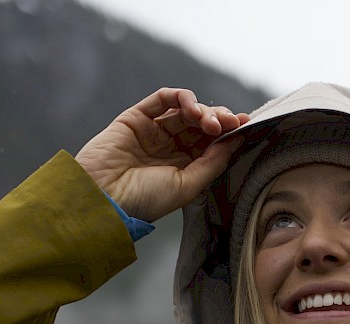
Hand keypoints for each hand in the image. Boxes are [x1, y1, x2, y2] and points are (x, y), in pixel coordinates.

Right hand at [75, 88, 249, 221]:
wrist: (104, 198)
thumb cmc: (143, 200)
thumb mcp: (187, 186)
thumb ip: (212, 162)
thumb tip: (236, 140)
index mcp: (183, 167)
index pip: (211, 143)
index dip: (229, 132)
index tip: (245, 126)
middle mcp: (169, 148)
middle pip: (201, 125)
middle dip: (220, 119)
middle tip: (231, 123)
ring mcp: (153, 131)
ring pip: (185, 110)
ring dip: (203, 110)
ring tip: (210, 121)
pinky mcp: (137, 117)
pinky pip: (162, 99)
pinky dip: (181, 97)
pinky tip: (192, 107)